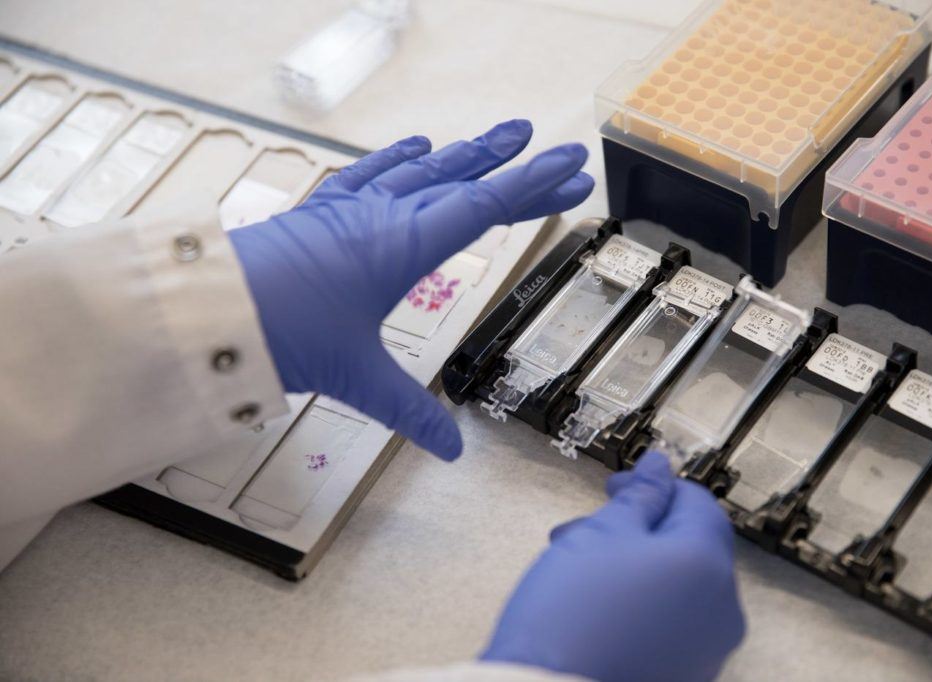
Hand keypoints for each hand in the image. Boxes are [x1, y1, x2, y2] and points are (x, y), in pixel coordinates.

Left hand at [229, 120, 592, 459]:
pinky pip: (372, 172)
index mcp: (405, 246)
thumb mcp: (357, 377)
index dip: (535, 188)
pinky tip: (417, 146)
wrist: (210, 309)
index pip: (486, 207)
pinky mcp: (324, 210)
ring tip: (500, 136)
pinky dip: (399, 157)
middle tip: (561, 152)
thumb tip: (450, 450)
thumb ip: (411, 410)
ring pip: (423, 170)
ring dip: (468, 154)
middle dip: (517, 168)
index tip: (574, 171)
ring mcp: (352, 208)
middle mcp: (385, 216)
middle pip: (466, 182)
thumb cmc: (284, 335)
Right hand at [482, 452, 744, 681]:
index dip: (655, 486)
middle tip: (585, 525)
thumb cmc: (572, 613)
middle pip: (689, 546)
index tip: (614, 486)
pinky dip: (640, 603)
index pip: (697, 504)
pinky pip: (670, 624)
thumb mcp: (600, 535)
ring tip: (576, 567)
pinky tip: (593, 604)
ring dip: (634, 564)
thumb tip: (661, 466)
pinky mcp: (684, 676)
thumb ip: (640, 497)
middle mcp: (722, 610)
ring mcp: (707, 651)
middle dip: (637, 527)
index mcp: (707, 564)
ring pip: (677, 586)